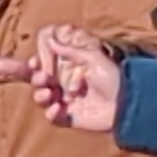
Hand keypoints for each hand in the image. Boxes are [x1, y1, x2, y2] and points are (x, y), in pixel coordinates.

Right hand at [2, 26, 123, 133]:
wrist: (126, 104)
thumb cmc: (114, 78)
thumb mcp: (93, 58)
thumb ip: (71, 50)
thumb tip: (50, 38)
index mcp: (68, 68)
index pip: (43, 64)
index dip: (32, 64)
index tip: (32, 62)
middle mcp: (63, 83)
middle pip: (36, 80)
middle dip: (30, 76)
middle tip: (39, 77)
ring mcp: (64, 101)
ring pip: (41, 97)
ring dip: (40, 95)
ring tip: (49, 93)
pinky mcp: (68, 117)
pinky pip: (51, 116)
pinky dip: (51, 113)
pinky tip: (58, 108)